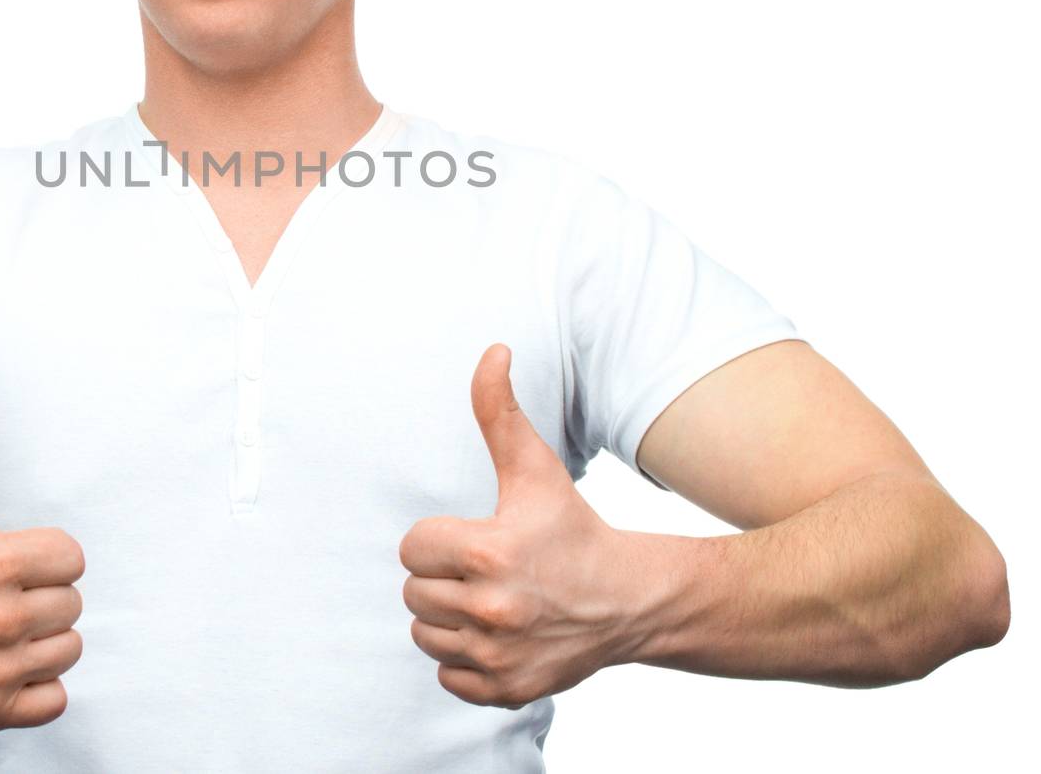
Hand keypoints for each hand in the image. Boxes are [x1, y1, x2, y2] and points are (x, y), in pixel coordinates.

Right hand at [0, 366, 85, 731]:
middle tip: (0, 592)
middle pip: (71, 604)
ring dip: (43, 639)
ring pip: (68, 650)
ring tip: (2, 626)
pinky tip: (3, 663)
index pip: (72, 557)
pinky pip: (55, 700)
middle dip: (42, 595)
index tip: (13, 557)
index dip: (46, 555)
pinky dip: (37, 686)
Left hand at [399, 344, 639, 708]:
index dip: (438, 541)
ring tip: (492, 600)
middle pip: (414, 593)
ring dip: (450, 619)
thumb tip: (493, 349)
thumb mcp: (534, 468)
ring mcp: (500, 656)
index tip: (475, 539)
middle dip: (443, 579)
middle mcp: (493, 609)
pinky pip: (448, 676)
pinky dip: (466, 660)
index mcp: (488, 553)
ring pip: (425, 635)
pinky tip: (500, 635)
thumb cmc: (572, 528)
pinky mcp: (507, 690)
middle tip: (487, 570)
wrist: (628, 600)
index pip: (412, 548)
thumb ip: (499, 411)